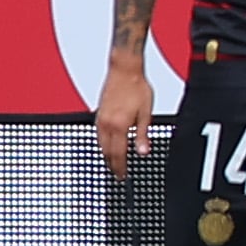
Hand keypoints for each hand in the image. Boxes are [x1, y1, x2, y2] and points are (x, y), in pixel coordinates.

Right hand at [97, 62, 154, 178]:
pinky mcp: (98, 113)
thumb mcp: (146, 112)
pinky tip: (107, 145)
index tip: (123, 176)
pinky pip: (98, 134)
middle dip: (112, 165)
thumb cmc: (136, 86)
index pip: (118, 154)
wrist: (124, 69)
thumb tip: (143, 151)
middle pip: (107, 152)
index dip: (120, 168)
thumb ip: (143, 134)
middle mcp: (107, 124)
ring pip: (101, 144)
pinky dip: (102, 144)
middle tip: (118, 174)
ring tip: (113, 163)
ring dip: (106, 155)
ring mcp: (100, 118)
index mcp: (119, 125)